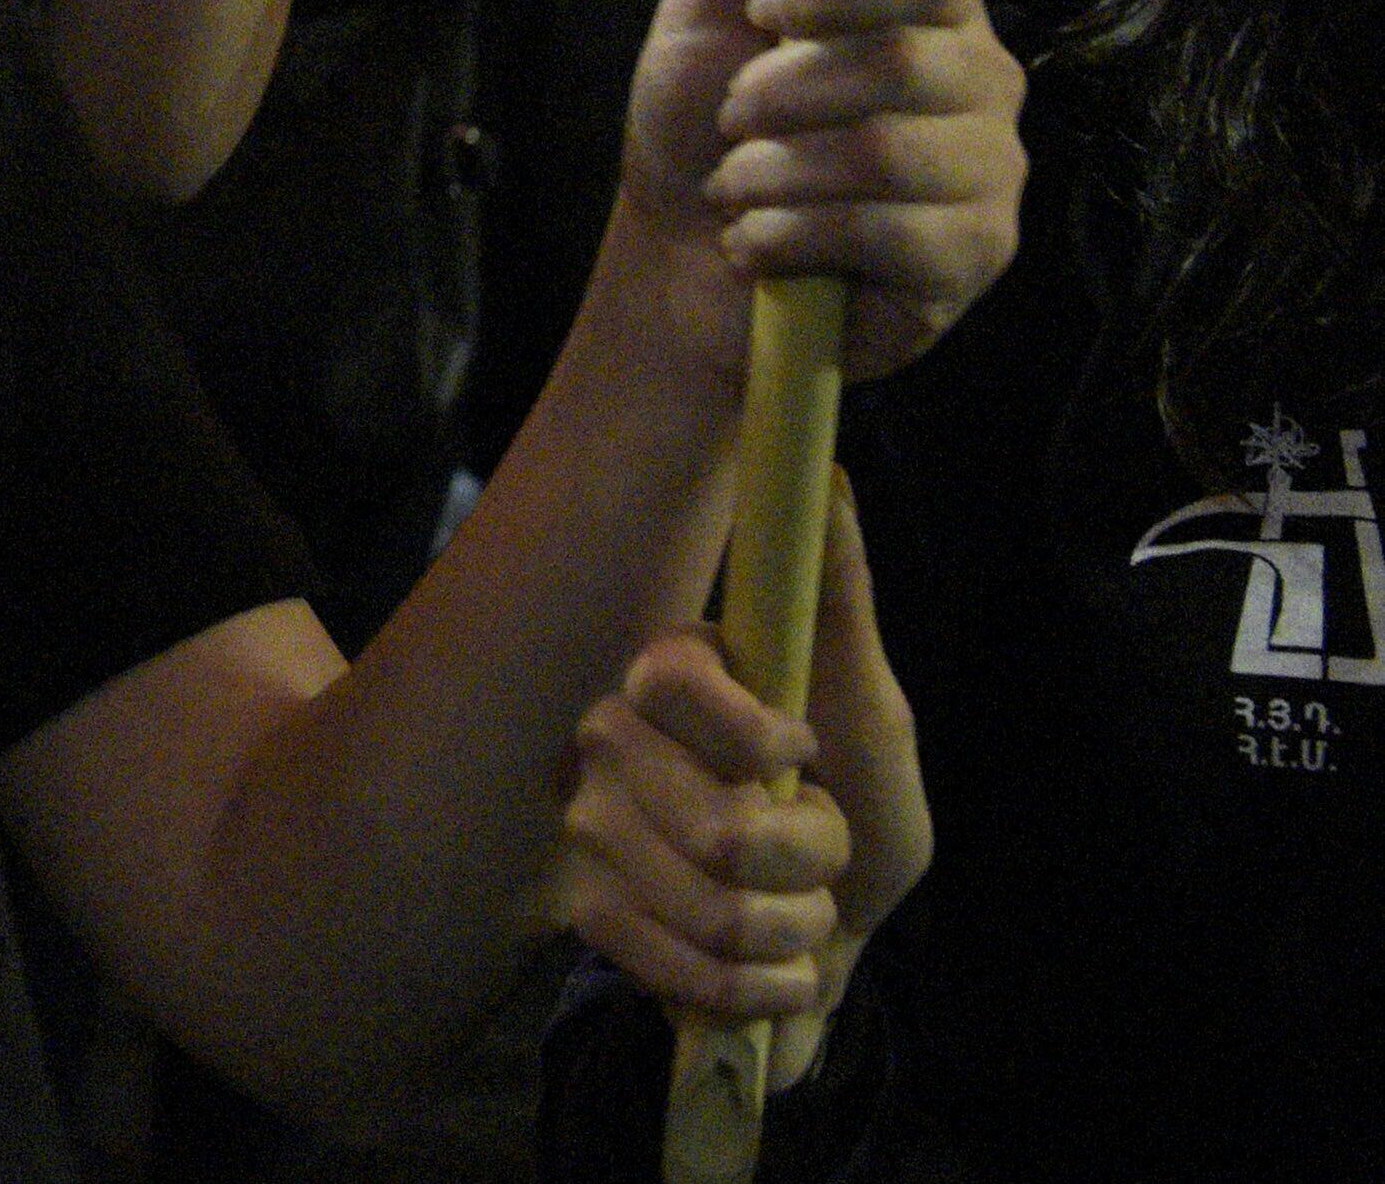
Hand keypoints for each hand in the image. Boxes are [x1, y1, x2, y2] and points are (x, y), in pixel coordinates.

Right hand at [559, 475, 921, 1070]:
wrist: (834, 932)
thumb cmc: (859, 803)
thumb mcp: (872, 707)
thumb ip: (838, 597)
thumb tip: (830, 470)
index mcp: (667, 675)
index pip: (668, 683)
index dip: (750, 737)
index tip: (804, 751)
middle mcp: (605, 740)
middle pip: (710, 823)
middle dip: (808, 860)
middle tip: (820, 846)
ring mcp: (587, 830)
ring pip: (708, 907)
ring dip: (794, 931)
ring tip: (801, 910)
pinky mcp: (586, 916)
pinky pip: (676, 967)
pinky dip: (756, 987)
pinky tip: (772, 969)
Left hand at [616, 0, 1025, 388]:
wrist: (686, 263)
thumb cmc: (703, 125)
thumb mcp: (709, 4)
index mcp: (931, 9)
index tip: (762, 8)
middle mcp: (984, 82)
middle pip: (900, 62)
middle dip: (777, 97)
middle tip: (733, 123)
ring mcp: (992, 174)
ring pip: (885, 154)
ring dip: (772, 175)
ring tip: (740, 187)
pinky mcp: (978, 259)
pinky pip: (890, 237)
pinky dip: (790, 238)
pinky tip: (764, 243)